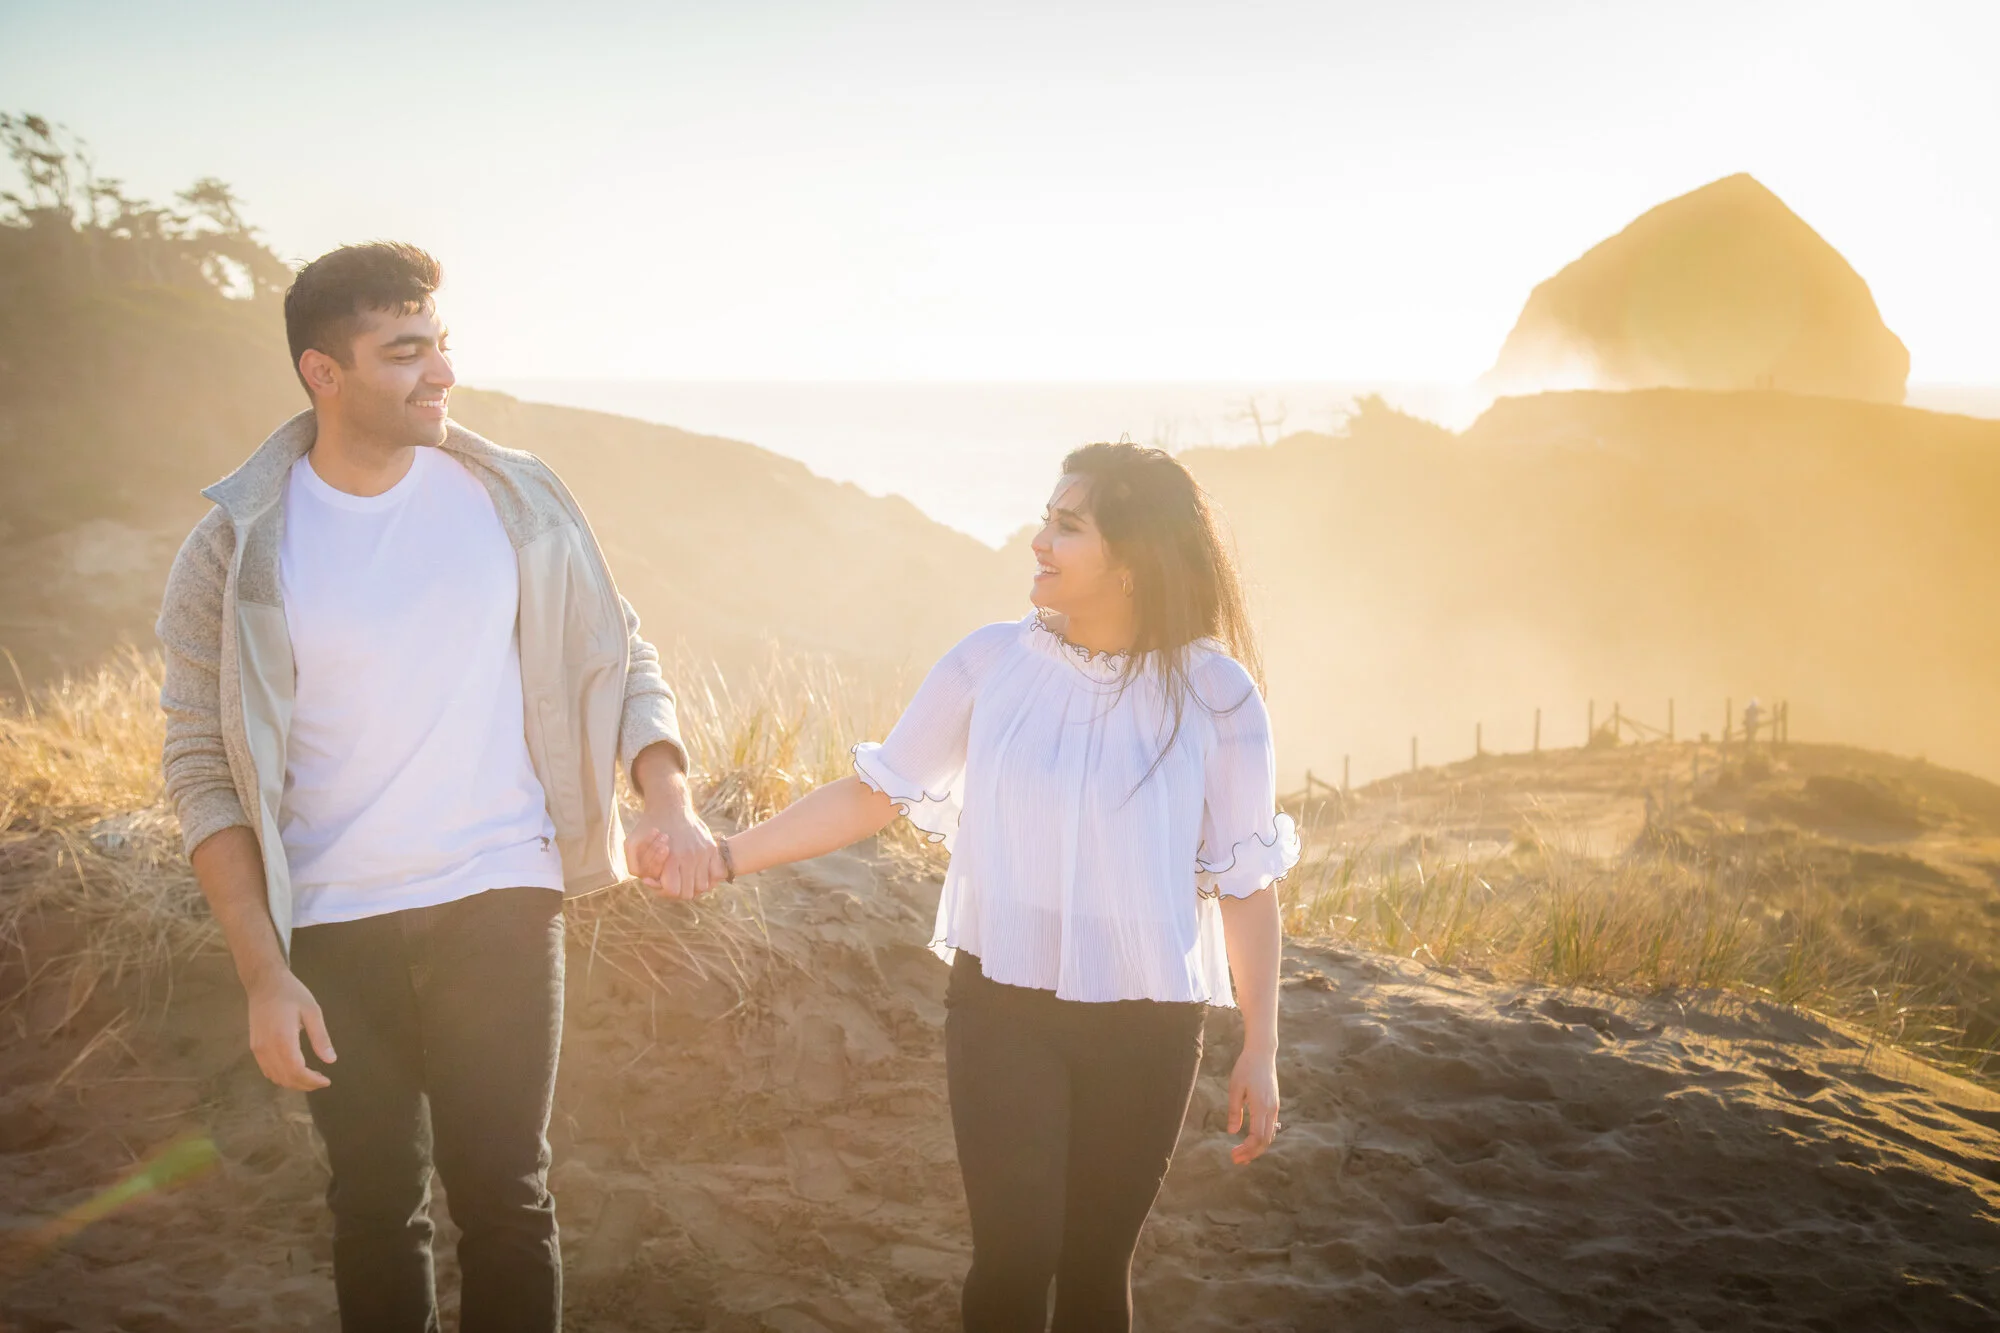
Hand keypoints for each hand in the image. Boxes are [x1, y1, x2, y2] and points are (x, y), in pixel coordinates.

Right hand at [247, 968, 334, 1091]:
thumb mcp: (312, 1011)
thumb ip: (321, 1037)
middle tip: (322, 1081)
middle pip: (285, 1078)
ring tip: (311, 1077)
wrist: (264, 983)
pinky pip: (267, 1070)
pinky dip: (281, 1076)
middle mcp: (267, 1048)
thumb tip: (331, 1060)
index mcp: (283, 1039)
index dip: (312, 1081)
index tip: (327, 1081)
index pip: (297, 1071)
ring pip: (274, 1077)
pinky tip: (295, 1071)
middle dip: (305, 1085)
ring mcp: (258, 1049)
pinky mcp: (254, 1047)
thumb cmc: (292, 993)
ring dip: (293, 1083)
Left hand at [625, 802, 720, 900]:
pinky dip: (707, 877)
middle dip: (678, 891)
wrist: (670, 805)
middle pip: (688, 892)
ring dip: (693, 885)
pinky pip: (716, 874)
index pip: (673, 891)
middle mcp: (690, 856)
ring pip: (703, 886)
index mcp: (671, 857)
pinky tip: (696, 872)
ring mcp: (703, 852)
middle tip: (672, 882)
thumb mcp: (631, 843)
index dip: (665, 891)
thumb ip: (634, 866)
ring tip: (683, 877)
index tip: (661, 883)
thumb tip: (646, 881)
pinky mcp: (711, 848)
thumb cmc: (648, 826)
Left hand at [1227, 1046, 1278, 1164]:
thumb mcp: (1235, 1088)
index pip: (1257, 1137)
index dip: (1246, 1150)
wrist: (1262, 1053)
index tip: (1233, 1155)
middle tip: (1236, 1160)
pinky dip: (1262, 1138)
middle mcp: (1271, 1109)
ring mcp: (1275, 1107)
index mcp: (1261, 1106)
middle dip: (1251, 1153)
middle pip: (1265, 1141)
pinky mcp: (1274, 1104)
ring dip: (1257, 1148)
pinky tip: (1251, 1141)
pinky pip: (1271, 1127)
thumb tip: (1232, 1132)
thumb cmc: (1246, 1068)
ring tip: (1243, 1155)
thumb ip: (1234, 1111)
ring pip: (1270, 1135)